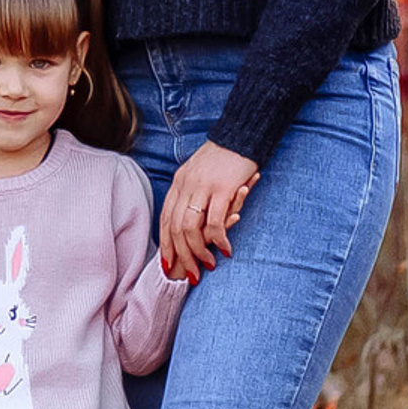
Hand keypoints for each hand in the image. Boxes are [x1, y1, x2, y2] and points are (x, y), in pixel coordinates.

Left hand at [161, 140, 256, 281]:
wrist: (241, 134)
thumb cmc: (225, 156)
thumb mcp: (200, 172)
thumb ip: (193, 192)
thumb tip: (191, 217)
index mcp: (179, 182)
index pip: (165, 218)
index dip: (166, 243)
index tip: (168, 263)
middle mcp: (186, 185)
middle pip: (175, 228)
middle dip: (181, 255)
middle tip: (190, 274)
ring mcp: (203, 187)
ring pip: (191, 228)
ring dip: (198, 251)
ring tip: (207, 265)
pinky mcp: (222, 189)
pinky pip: (215, 221)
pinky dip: (218, 239)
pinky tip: (225, 249)